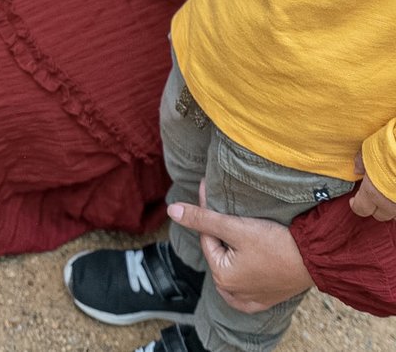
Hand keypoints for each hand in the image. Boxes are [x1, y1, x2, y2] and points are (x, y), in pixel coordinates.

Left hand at [168, 183, 312, 311]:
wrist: (316, 258)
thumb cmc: (276, 243)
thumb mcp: (236, 227)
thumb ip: (203, 219)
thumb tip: (172, 210)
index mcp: (222, 277)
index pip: (207, 236)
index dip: (208, 212)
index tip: (207, 189)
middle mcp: (233, 293)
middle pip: (219, 251)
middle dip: (222, 232)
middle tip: (231, 212)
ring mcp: (251, 299)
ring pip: (232, 266)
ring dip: (232, 249)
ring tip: (242, 231)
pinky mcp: (267, 299)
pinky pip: (246, 286)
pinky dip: (243, 272)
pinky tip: (244, 262)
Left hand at [350, 153, 395, 220]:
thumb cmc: (388, 148)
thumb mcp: (368, 151)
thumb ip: (361, 163)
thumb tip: (357, 171)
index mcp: (372, 192)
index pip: (361, 209)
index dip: (356, 205)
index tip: (353, 199)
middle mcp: (389, 204)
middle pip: (380, 215)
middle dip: (374, 208)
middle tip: (372, 195)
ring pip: (395, 215)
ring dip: (391, 208)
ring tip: (388, 196)